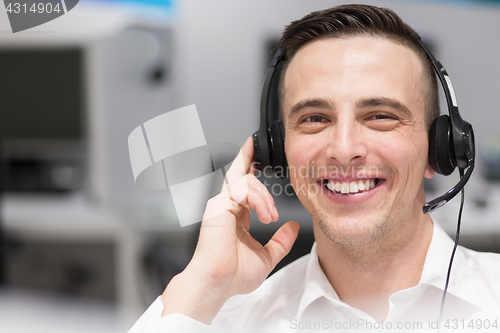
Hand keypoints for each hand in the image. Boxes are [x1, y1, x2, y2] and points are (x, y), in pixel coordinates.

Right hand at [161, 137, 299, 323]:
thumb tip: (293, 227)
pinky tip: (266, 215)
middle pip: (240, 173)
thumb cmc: (234, 275)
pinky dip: (259, 200)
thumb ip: (281, 241)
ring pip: (247, 181)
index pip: (243, 186)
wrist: (217, 283)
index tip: (255, 155)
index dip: (249, 168)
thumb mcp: (267, 256)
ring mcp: (221, 204)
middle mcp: (227, 207)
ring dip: (265, 197)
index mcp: (236, 216)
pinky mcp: (218, 205)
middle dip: (250, 159)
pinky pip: (242, 189)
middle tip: (256, 145)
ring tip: (271, 217)